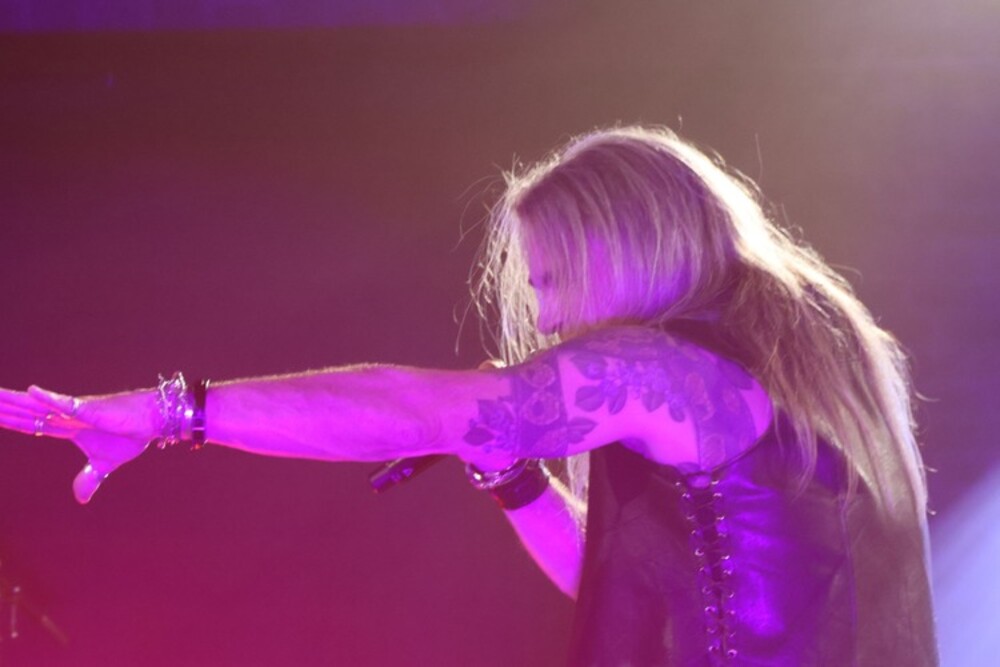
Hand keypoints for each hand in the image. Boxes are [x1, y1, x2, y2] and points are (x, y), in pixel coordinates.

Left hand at [0, 385, 156, 503]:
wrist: (152, 422)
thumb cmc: (130, 436)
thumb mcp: (105, 464)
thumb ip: (89, 478)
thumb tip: (80, 499)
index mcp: (65, 428)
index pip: (29, 424)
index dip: (8, 420)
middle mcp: (64, 416)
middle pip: (25, 412)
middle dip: (2, 408)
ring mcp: (76, 411)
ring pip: (38, 405)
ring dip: (14, 401)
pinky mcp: (91, 409)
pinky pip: (68, 404)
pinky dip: (50, 398)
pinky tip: (32, 391)